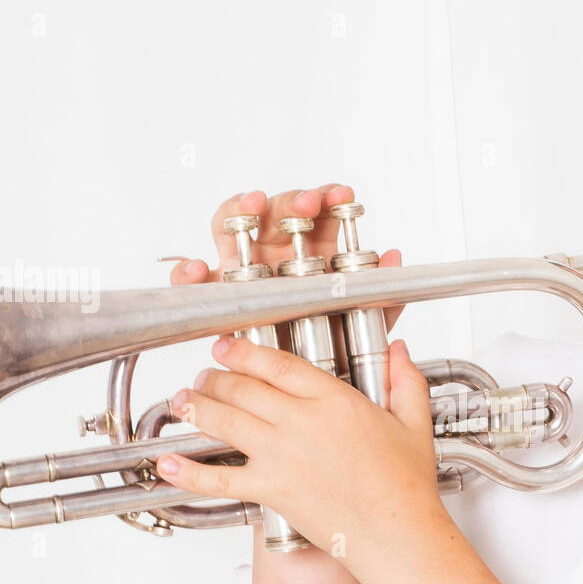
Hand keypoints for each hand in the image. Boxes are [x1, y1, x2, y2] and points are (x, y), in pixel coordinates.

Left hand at [155, 334, 446, 565]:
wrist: (396, 534)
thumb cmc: (405, 487)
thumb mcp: (413, 424)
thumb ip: (404, 380)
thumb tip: (399, 350)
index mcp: (334, 400)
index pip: (276, 363)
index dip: (244, 351)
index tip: (227, 346)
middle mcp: (301, 423)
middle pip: (242, 387)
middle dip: (215, 377)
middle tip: (205, 376)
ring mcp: (281, 457)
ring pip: (224, 420)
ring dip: (197, 407)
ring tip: (184, 400)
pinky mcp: (270, 490)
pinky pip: (218, 478)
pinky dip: (188, 472)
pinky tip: (168, 464)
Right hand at [172, 184, 405, 334]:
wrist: (307, 386)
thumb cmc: (333, 343)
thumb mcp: (366, 322)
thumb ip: (384, 295)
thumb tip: (394, 257)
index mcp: (314, 250)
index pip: (318, 213)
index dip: (329, 199)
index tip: (343, 197)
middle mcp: (277, 251)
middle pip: (276, 211)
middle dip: (292, 201)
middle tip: (307, 205)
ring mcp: (244, 266)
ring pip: (233, 225)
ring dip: (241, 210)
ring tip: (252, 206)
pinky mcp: (217, 292)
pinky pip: (195, 277)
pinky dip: (188, 269)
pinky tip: (196, 268)